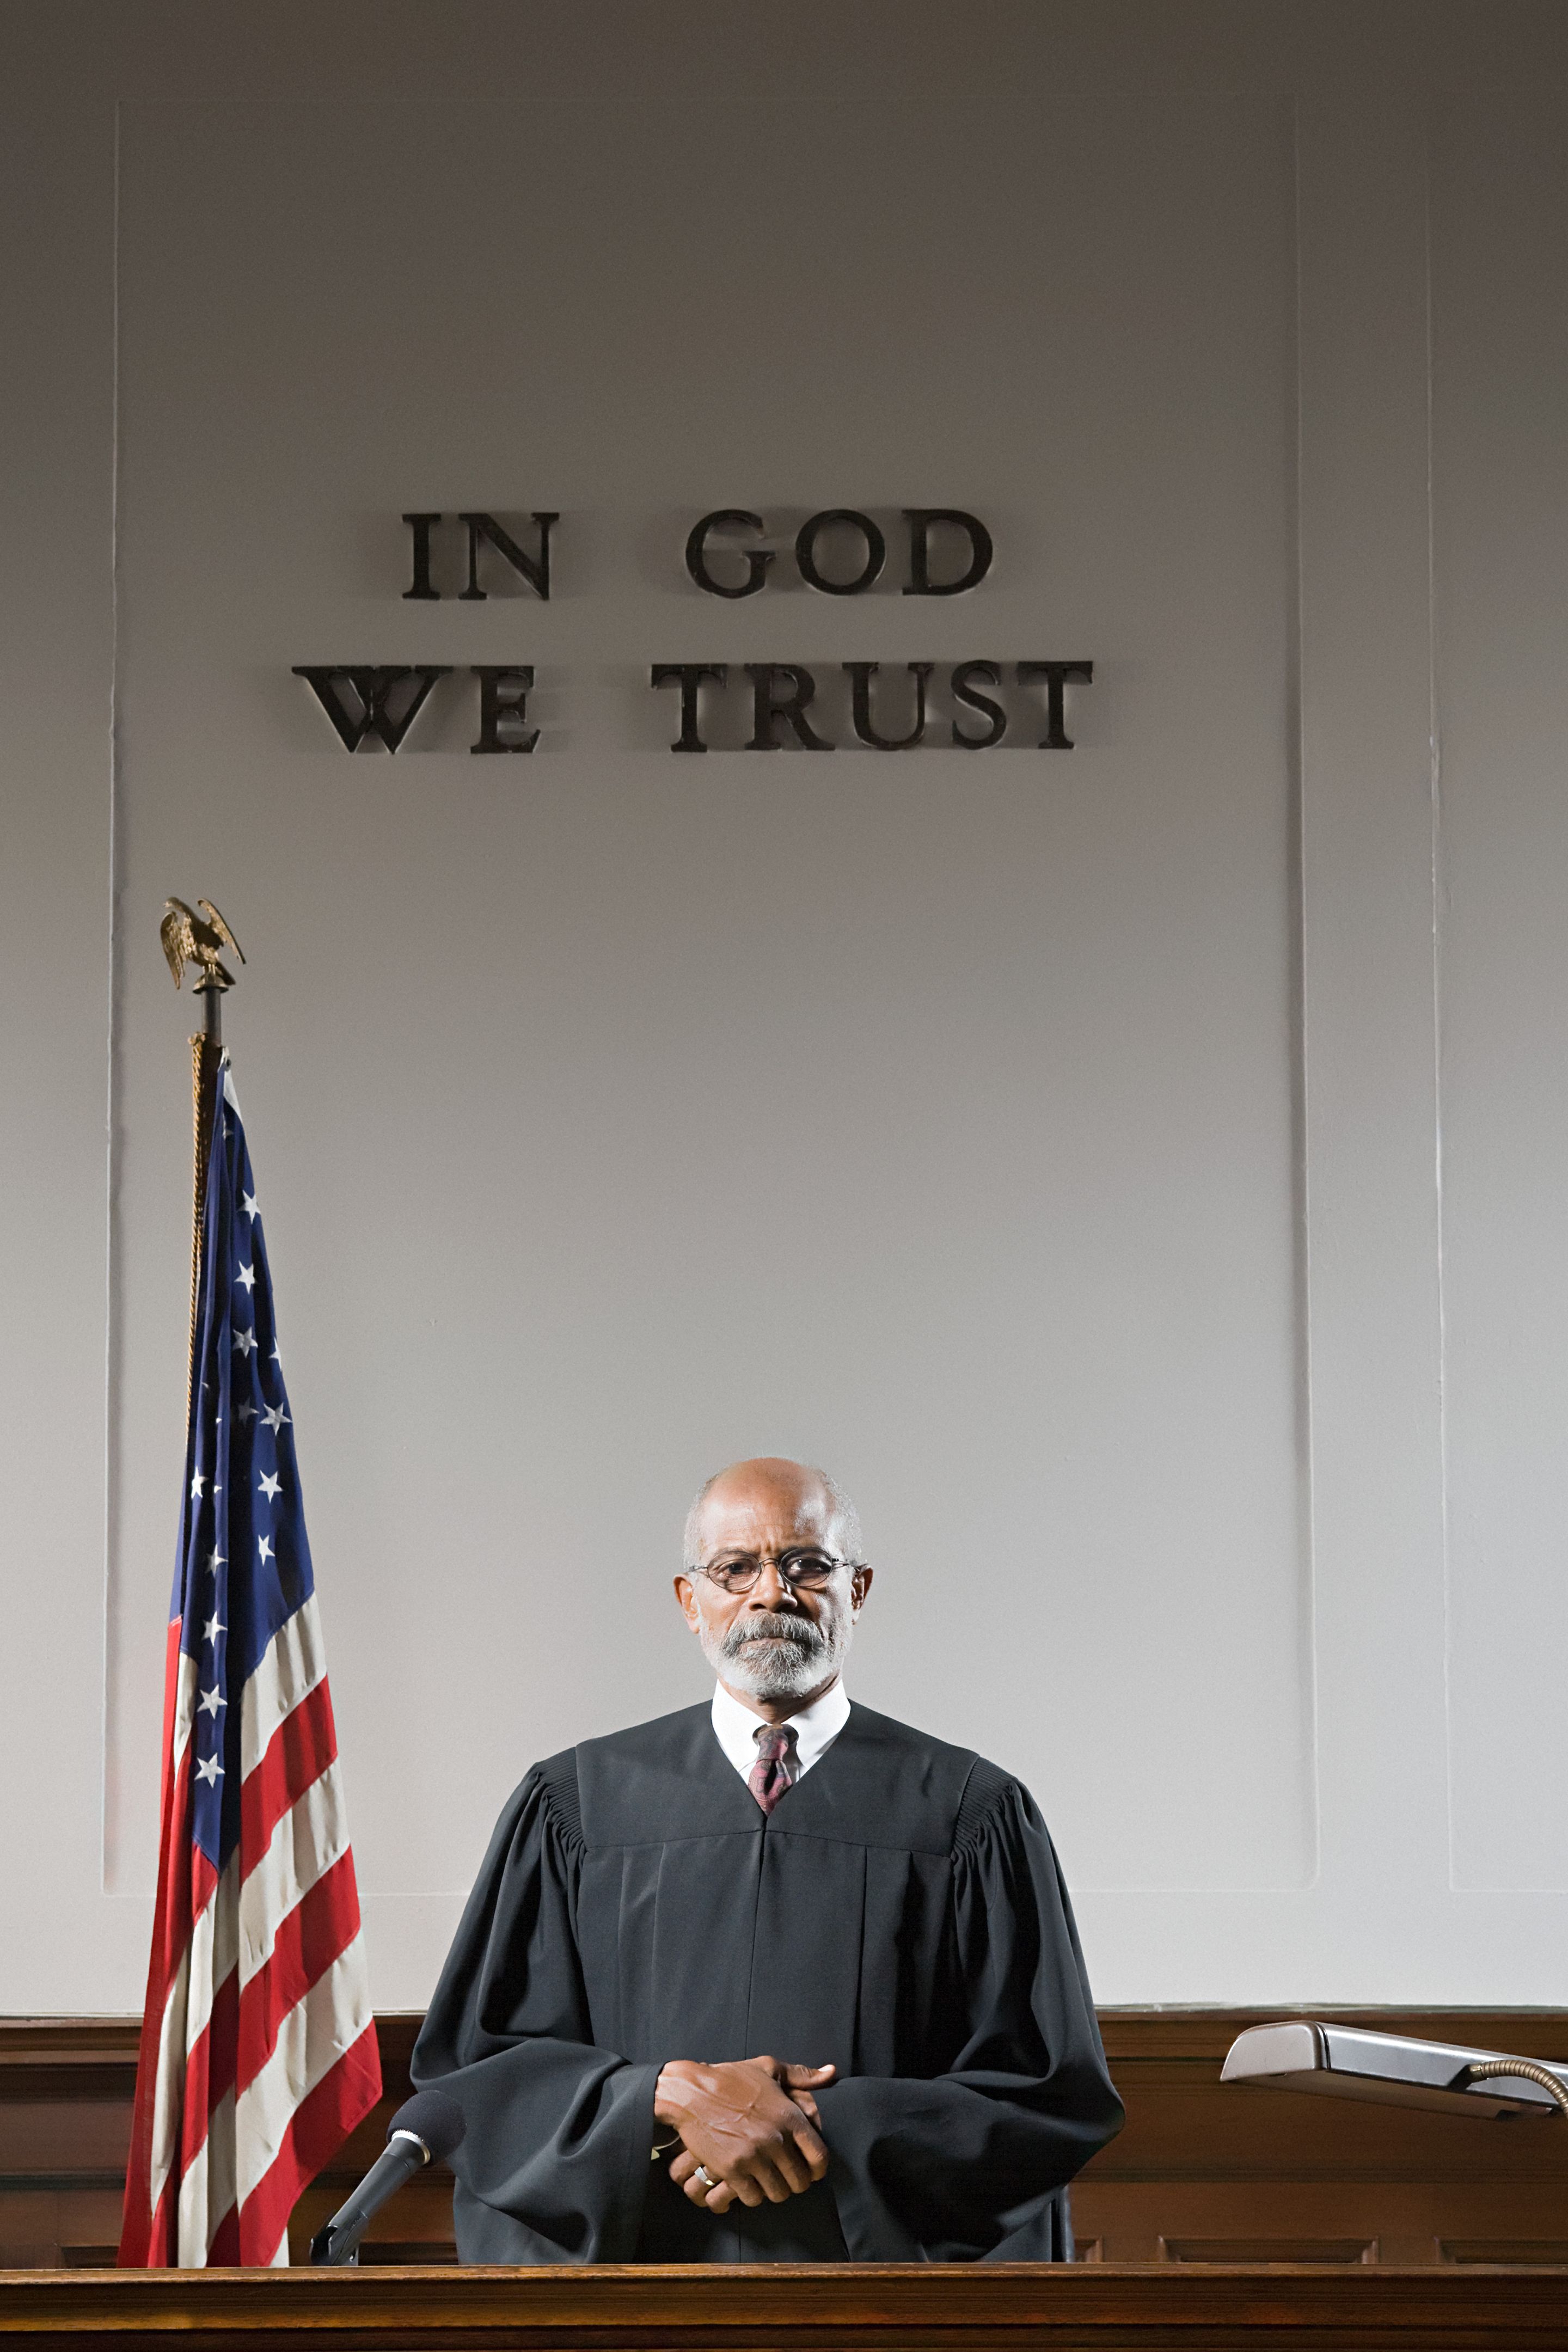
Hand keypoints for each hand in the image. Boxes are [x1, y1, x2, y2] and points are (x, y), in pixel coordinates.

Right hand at [655, 2056, 835, 2210]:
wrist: (690, 2092)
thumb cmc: (731, 2079)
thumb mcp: (769, 2068)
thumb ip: (802, 2075)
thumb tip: (831, 2073)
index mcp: (789, 2116)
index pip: (819, 2157)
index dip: (818, 2169)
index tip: (811, 2170)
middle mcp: (775, 2139)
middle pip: (799, 2182)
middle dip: (794, 2182)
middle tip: (784, 2175)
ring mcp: (753, 2156)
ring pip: (777, 2193)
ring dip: (773, 2190)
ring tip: (766, 2179)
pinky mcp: (731, 2170)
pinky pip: (752, 2198)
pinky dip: (751, 2194)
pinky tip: (747, 2183)